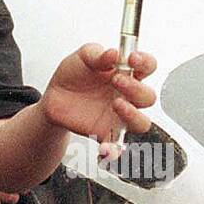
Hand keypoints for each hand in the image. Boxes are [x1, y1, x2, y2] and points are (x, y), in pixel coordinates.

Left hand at [40, 44, 157, 157]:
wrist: (55, 97)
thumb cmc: (73, 75)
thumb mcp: (83, 56)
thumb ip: (98, 54)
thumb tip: (113, 53)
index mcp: (126, 73)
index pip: (147, 67)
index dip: (145, 63)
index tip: (133, 58)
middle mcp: (127, 96)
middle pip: (148, 97)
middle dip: (136, 89)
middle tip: (116, 80)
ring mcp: (119, 116)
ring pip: (141, 123)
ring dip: (133, 115)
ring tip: (116, 105)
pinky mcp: (106, 133)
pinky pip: (117, 146)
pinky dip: (114, 150)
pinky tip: (106, 148)